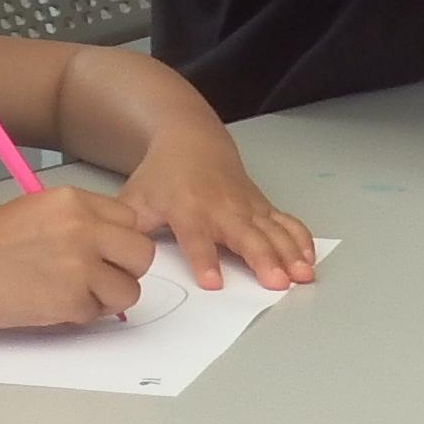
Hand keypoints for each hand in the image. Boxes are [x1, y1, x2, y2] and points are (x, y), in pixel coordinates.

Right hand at [0, 187, 156, 327]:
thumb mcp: (39, 210)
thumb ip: (81, 222)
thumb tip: (113, 246)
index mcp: (75, 201)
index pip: (131, 222)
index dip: (121, 242)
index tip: (107, 253)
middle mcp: (84, 229)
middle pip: (142, 255)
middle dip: (126, 271)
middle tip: (101, 278)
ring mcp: (80, 265)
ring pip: (129, 290)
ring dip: (107, 298)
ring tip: (75, 294)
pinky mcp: (71, 299)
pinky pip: (97, 314)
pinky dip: (78, 315)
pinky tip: (52, 303)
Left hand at [117, 125, 314, 290]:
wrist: (190, 140)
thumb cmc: (161, 176)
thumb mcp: (135, 198)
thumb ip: (127, 229)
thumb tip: (113, 259)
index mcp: (188, 208)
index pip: (197, 238)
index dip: (204, 260)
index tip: (214, 283)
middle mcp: (223, 207)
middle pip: (245, 236)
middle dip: (263, 258)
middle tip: (277, 282)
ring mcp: (247, 206)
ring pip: (272, 231)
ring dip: (289, 253)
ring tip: (303, 275)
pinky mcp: (262, 206)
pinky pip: (286, 222)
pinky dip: (300, 239)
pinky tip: (310, 258)